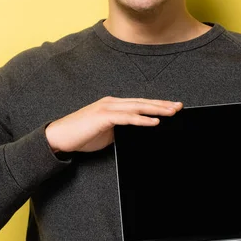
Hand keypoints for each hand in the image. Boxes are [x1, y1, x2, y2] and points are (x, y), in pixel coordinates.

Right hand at [45, 96, 182, 152]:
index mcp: (114, 105)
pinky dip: (142, 119)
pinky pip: (127, 118)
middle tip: (180, 107)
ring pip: (138, 107)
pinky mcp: (103, 117)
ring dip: (156, 109)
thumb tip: (136, 133)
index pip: (140, 104)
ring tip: (172, 112)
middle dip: (162, 105)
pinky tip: (154, 122)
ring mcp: (108, 108)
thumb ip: (121, 129)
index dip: (157, 105)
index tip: (173, 107)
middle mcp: (112, 103)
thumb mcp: (107, 132)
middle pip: (142, 102)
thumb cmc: (81, 136)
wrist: (60, 137)